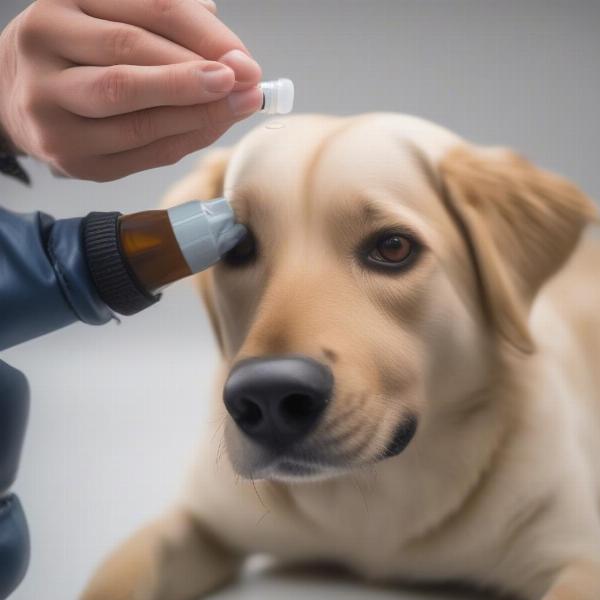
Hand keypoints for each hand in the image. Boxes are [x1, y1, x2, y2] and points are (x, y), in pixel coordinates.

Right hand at [0, 0, 262, 180]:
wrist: (19, 99)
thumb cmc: (79, 53)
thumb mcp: (108, 17)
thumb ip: (163, 23)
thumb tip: (230, 51)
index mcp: (59, 5)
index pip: (146, 11)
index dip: (204, 37)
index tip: (245, 59)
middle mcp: (44, 55)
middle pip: (131, 64)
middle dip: (198, 78)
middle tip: (247, 85)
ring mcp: (52, 113)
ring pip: (137, 117)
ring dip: (198, 114)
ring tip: (239, 107)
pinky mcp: (72, 159)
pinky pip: (142, 153)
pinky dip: (185, 140)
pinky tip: (213, 128)